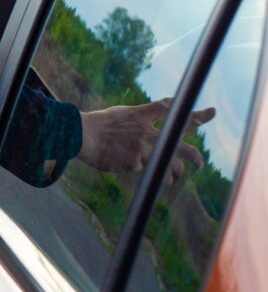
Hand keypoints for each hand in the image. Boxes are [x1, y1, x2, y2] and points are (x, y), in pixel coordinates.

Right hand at [79, 98, 214, 184]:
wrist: (80, 135)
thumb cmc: (99, 123)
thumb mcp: (124, 112)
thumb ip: (144, 116)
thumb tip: (160, 117)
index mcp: (142, 116)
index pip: (173, 112)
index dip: (193, 114)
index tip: (210, 114)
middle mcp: (145, 132)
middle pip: (180, 146)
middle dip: (194, 156)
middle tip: (200, 163)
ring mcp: (140, 149)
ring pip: (167, 166)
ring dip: (172, 174)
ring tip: (173, 178)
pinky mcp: (133, 163)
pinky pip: (144, 171)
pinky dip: (142, 171)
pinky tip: (136, 170)